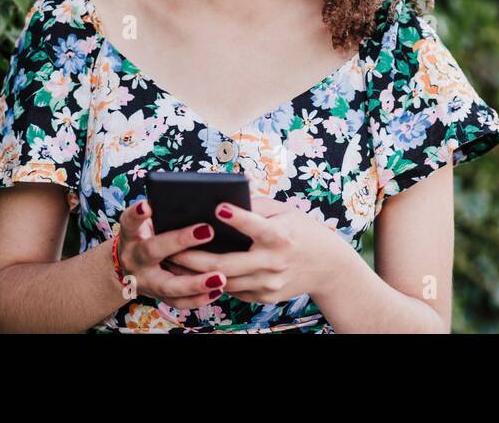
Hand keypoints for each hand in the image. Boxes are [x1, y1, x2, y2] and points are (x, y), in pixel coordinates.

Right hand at [114, 199, 225, 310]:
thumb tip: (197, 199)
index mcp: (130, 235)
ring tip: (220, 277)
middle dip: (180, 241)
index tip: (148, 205)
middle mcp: (134, 259)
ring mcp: (145, 281)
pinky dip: (198, 298)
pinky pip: (178, 302)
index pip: (130, 222)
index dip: (137, 214)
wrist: (130, 267)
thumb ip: (164, 213)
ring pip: (168, 285)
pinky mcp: (157, 297)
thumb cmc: (148, 235)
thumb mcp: (147, 223)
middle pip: (153, 251)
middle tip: (208, 231)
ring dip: (195, 283)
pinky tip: (218, 290)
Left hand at [166, 197, 347, 303]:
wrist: (328, 267)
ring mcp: (269, 283)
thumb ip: (255, 206)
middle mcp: (274, 261)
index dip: (237, 217)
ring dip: (196, 273)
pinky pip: (234, 290)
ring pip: (225, 281)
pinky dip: (214, 281)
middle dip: (194, 257)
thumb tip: (222, 201)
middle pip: (227, 263)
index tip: (217, 207)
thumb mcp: (283, 212)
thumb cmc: (300, 231)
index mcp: (280, 235)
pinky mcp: (265, 297)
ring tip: (173, 262)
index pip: (256, 226)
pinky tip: (194, 274)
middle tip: (170, 249)